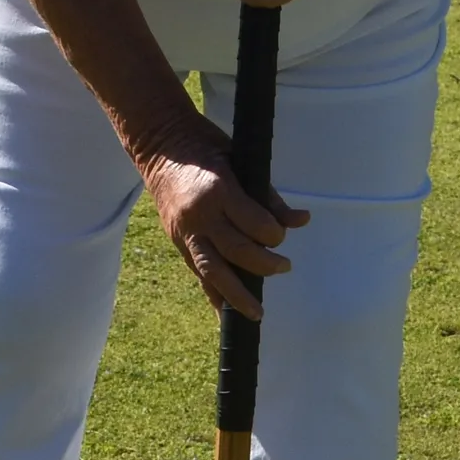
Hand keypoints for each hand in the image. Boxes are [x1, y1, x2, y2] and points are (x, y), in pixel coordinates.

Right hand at [141, 132, 307, 316]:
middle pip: (237, 252)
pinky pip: (198, 273)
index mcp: (220, 190)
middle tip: (285, 267)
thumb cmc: (206, 147)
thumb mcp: (242, 162)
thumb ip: (269, 196)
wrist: (159, 146)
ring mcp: (186, 232)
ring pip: (213, 271)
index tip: (281, 236)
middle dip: (265, 265)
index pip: (254, 224)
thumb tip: (301, 220)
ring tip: (256, 313)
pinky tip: (226, 312)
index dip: (274, 235)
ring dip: (237, 295)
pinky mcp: (177, 242)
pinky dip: (213, 294)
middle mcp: (201, 216)